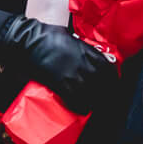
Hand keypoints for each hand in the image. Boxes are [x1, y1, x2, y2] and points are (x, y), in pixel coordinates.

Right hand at [0, 16, 117, 114]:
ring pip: (91, 95)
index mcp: (88, 51)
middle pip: (103, 86)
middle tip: (104, 99)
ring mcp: (73, 75)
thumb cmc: (47, 35)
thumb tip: (84, 51)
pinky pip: (76, 101)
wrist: (29, 41)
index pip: (108, 69)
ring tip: (92, 105)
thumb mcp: (69, 36)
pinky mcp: (61, 85)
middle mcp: (84, 64)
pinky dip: (80, 107)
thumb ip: (80, 46)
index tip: (111, 84)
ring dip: (93, 102)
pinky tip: (81, 108)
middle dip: (105, 94)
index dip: (112, 80)